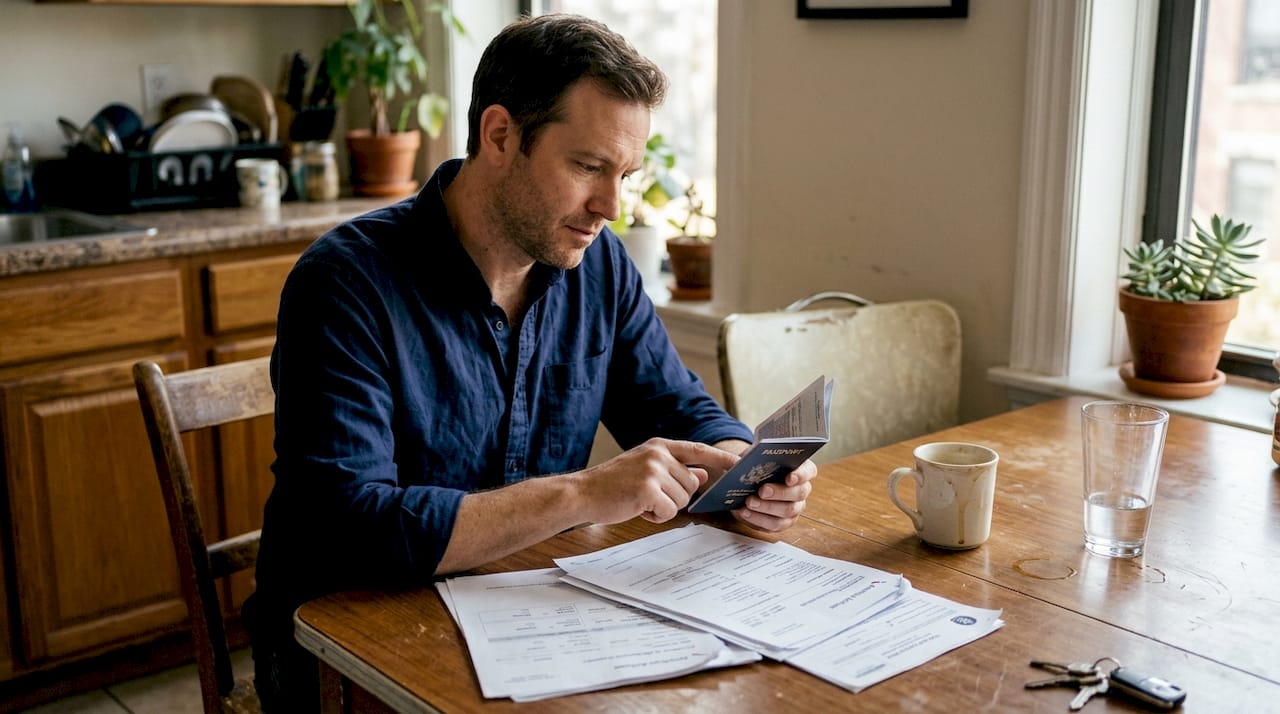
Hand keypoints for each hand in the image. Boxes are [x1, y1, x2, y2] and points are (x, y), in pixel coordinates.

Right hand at [572, 438, 741, 524]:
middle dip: (675, 497)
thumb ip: (674, 470)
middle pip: (691, 484)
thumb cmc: (612, 484)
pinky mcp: (648, 489)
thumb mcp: (645, 469)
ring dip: (664, 507)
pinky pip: (669, 511)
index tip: (740, 463)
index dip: (721, 458)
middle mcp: (658, 454)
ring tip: (639, 500)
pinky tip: (637, 508)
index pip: (698, 450)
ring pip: (682, 499)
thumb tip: (702, 474)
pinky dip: (656, 516)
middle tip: (647, 496)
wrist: (582, 493)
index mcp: (659, 446)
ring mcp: (653, 470)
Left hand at [732, 459, 816, 532]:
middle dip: (780, 492)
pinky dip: (759, 519)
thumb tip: (737, 462)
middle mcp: (801, 489)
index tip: (789, 478)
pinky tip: (745, 512)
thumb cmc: (754, 468)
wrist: (745, 486)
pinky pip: (775, 524)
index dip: (801, 475)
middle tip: (762, 491)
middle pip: (799, 493)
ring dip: (767, 507)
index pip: (808, 471)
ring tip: (749, 502)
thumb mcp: (750, 459)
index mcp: (799, 469)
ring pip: (788, 510)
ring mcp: (795, 508)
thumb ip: (746, 458)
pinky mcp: (783, 522)